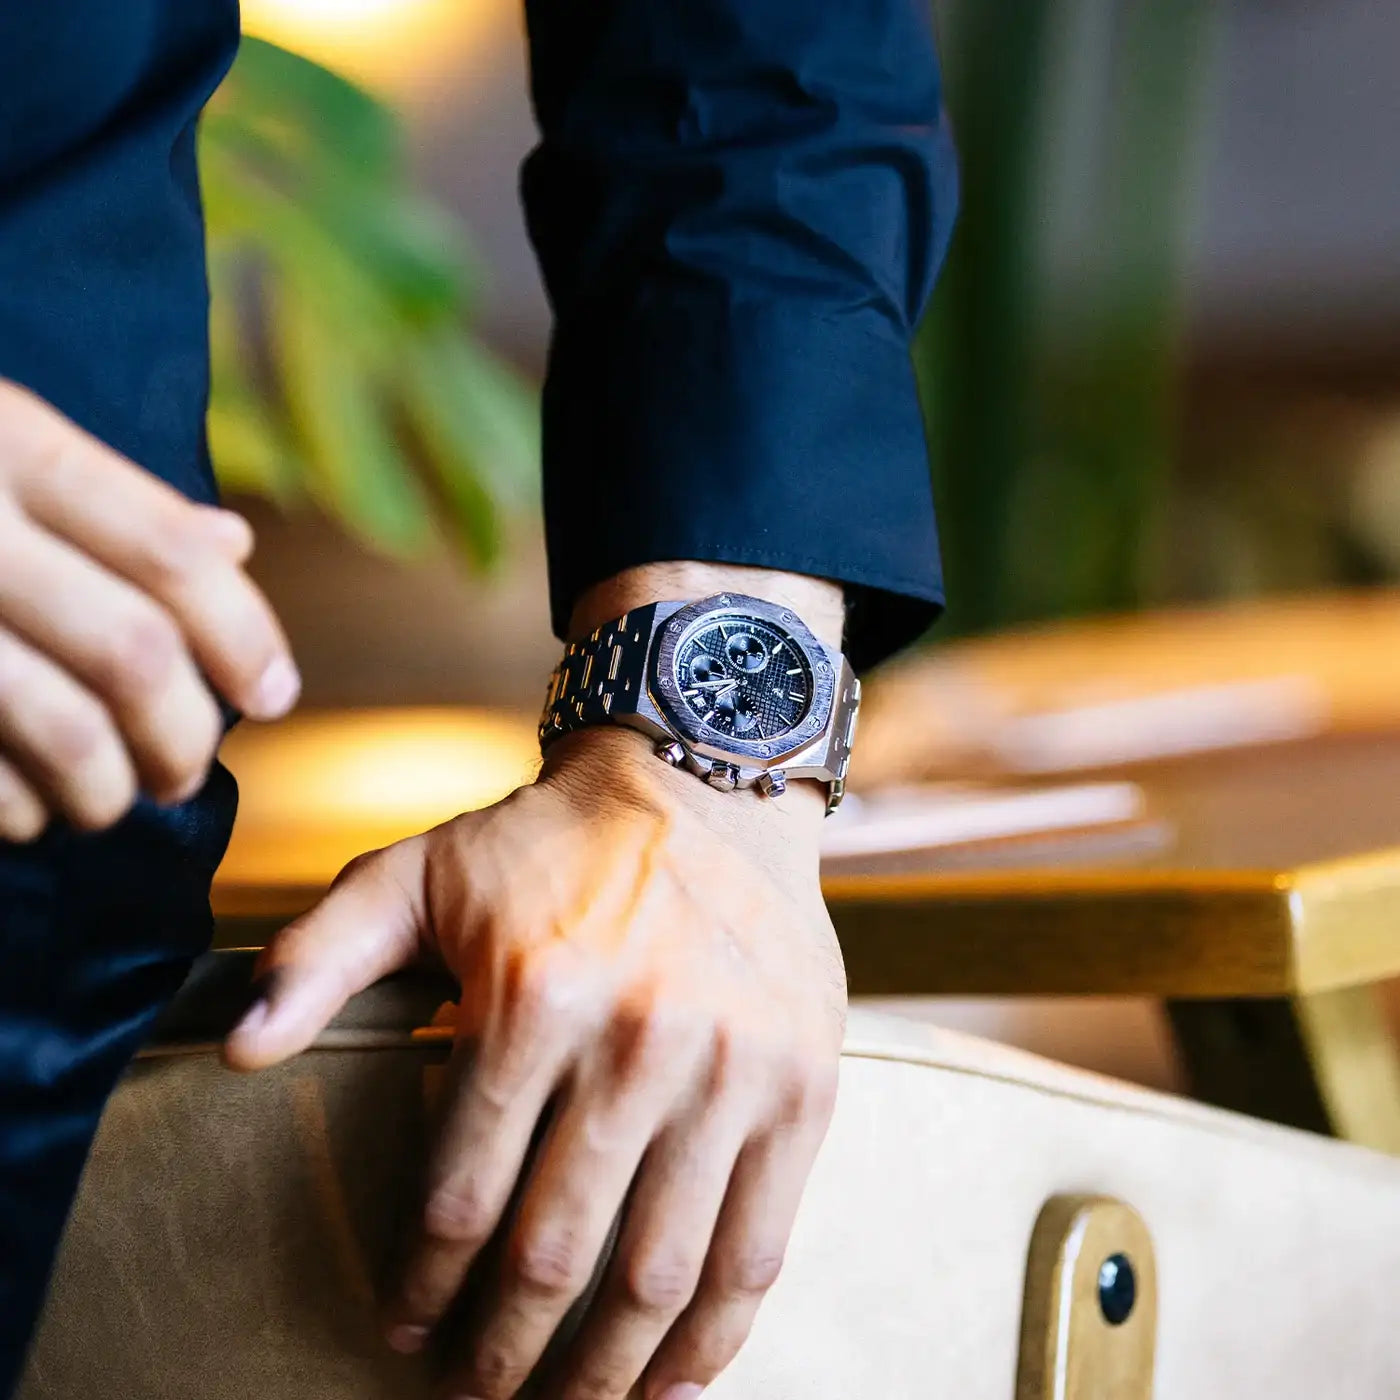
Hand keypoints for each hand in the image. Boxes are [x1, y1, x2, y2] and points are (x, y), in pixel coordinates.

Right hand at [0, 381, 297, 839]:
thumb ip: (109, 497)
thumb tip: (234, 544)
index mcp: (10, 444)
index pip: (172, 555)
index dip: (245, 636)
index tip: (273, 694)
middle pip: (133, 652)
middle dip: (185, 732)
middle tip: (188, 768)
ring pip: (63, 727)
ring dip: (111, 787)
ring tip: (118, 799)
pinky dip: (20, 808)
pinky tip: (32, 811)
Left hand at [225, 725, 845, 1399]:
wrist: (709, 786)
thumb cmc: (553, 841)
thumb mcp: (421, 870)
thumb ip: (322, 953)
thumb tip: (239, 1049)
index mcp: (536, 996)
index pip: (461, 1191)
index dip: (423, 1284)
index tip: (405, 1329)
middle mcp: (641, 1041)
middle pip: (556, 1251)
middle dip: (504, 1352)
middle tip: (475, 1396)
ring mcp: (732, 1072)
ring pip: (659, 1271)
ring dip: (604, 1371)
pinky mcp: (803, 1089)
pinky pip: (759, 1247)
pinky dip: (713, 1339)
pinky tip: (671, 1385)